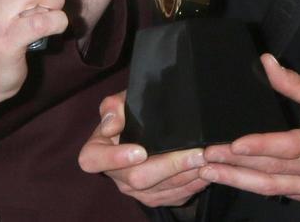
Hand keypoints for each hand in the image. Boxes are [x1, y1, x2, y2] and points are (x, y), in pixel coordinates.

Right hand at [77, 91, 209, 206]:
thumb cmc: (131, 113)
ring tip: (206, 159)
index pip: (93, 160)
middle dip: (169, 165)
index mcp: (97, 151)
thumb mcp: (122, 102)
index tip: (140, 151)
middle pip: (136, 178)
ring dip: (186, 175)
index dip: (115, 158)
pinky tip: (205, 171)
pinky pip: (173, 196)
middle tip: (194, 153)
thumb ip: (113, 107)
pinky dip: (192, 184)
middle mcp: (114, 175)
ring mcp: (133, 191)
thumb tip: (110, 126)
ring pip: (160, 189)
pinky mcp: (153, 198)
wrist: (148, 130)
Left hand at [198, 54, 299, 204]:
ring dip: (239, 180)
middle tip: (205, 156)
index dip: (259, 147)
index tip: (232, 144)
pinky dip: (256, 186)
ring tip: (210, 171)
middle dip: (235, 165)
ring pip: (273, 188)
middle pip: (274, 172)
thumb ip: (294, 83)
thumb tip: (265, 63)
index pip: (289, 147)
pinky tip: (233, 177)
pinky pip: (282, 192)